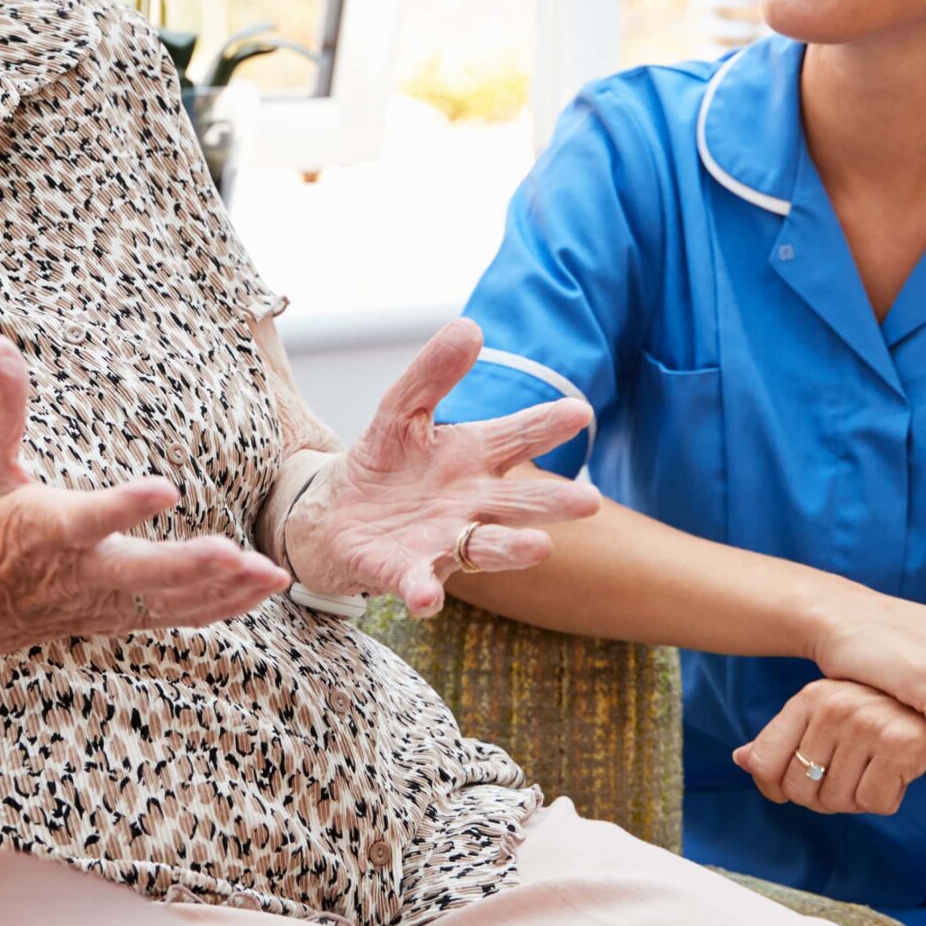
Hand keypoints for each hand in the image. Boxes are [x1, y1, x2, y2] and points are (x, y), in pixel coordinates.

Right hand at [0, 337, 290, 680]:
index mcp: (40, 533)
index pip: (88, 520)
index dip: (124, 506)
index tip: (166, 487)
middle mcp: (74, 575)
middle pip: (141, 576)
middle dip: (191, 568)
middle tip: (237, 554)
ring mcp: (97, 605)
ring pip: (167, 606)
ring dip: (221, 593)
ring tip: (272, 574)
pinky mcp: (111, 619)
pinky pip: (172, 620)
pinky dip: (218, 609)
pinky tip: (258, 592)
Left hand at [282, 319, 600, 616]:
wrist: (337, 514)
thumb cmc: (385, 461)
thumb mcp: (400, 408)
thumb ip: (432, 373)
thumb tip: (470, 327)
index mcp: (474, 457)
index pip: (518, 438)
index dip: (546, 426)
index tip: (578, 411)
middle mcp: (471, 504)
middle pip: (518, 503)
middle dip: (552, 503)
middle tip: (589, 502)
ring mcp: (443, 541)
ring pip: (485, 548)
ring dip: (511, 550)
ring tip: (540, 548)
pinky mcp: (406, 572)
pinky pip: (419, 584)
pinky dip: (425, 592)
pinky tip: (426, 598)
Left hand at [735, 679, 925, 814]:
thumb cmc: (873, 714)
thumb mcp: (822, 716)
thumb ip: (781, 740)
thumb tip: (741, 761)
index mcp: (809, 699)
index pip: (764, 762)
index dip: (774, 787)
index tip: (792, 787)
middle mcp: (833, 708)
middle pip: (800, 791)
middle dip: (821, 797)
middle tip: (846, 779)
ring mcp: (866, 725)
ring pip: (837, 801)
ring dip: (855, 799)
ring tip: (872, 771)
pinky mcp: (900, 745)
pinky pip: (875, 804)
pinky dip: (887, 799)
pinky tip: (896, 774)